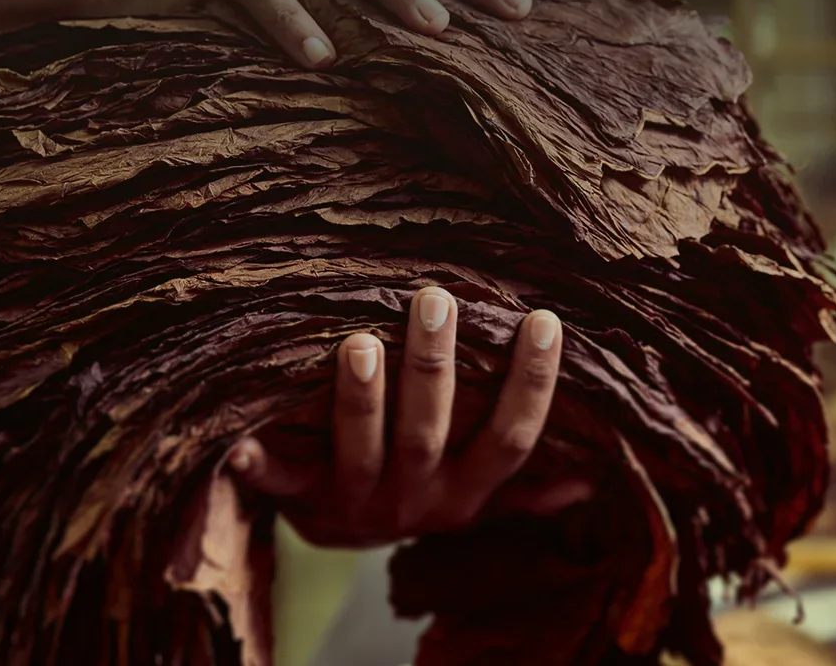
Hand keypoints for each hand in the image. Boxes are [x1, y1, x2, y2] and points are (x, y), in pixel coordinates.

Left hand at [229, 287, 590, 547]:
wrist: (339, 536)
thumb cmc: (420, 488)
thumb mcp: (478, 496)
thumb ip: (528, 486)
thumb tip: (595, 478)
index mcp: (465, 494)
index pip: (510, 439)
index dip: (531, 385)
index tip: (545, 320)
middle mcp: (413, 501)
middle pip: (428, 436)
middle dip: (431, 370)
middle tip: (435, 299)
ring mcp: (353, 503)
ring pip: (360, 451)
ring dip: (360, 400)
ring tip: (359, 342)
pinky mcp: (298, 500)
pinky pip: (277, 483)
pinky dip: (258, 465)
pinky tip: (240, 441)